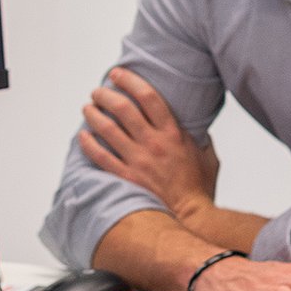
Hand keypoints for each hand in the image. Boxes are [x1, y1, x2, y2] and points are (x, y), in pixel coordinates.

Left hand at [79, 67, 218, 218]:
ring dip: (93, 114)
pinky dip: (88, 143)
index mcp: (173, 133)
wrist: (191, 217)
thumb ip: (197, 137)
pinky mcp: (126, 178)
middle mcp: (153, 143)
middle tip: (98, 91)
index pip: (148, 97)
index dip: (130, 81)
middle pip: (123, 108)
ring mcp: (138, 161)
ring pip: (107, 129)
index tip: (118, 74)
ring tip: (87, 108)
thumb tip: (193, 125)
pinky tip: (83, 135)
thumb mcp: (207, 155)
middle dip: (106, 95)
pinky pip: (100, 156)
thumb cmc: (199, 188)